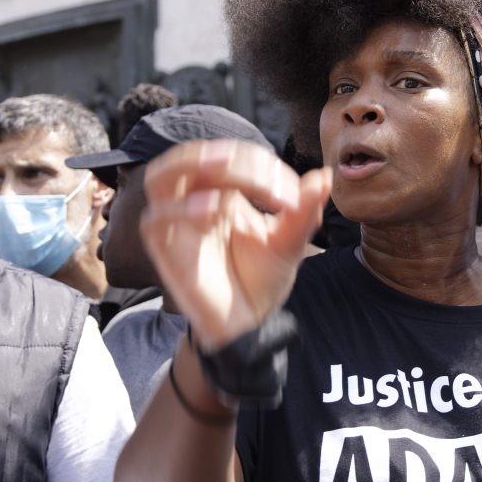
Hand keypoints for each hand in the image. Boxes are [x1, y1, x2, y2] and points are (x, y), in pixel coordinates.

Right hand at [140, 139, 331, 351]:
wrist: (249, 324)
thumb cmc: (262, 280)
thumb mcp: (289, 243)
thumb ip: (304, 211)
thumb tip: (325, 175)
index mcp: (224, 192)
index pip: (235, 157)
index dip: (264, 165)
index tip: (296, 197)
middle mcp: (196, 201)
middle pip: (196, 156)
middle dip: (234, 158)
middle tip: (269, 178)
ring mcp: (177, 223)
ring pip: (161, 175)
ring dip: (192, 163)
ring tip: (226, 166)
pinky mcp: (165, 249)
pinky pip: (157, 218)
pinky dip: (181, 208)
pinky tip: (214, 209)